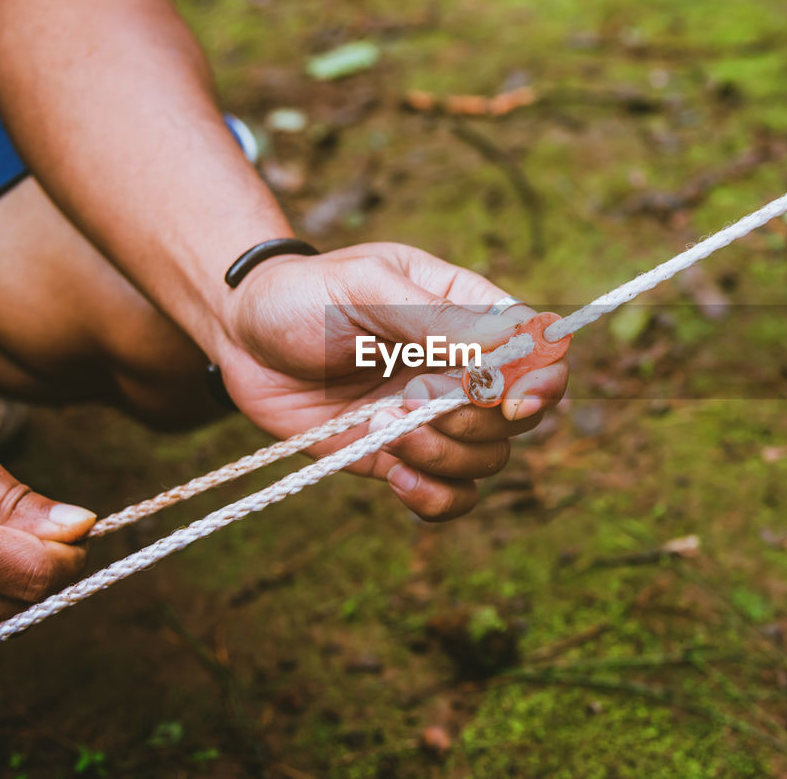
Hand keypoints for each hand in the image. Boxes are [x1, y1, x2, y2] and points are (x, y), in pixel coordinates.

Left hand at [212, 243, 568, 520]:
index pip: (539, 349)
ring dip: (444, 456)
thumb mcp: (369, 289)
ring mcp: (435, 417)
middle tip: (413, 399)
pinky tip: (397, 478)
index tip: (514, 399)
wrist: (243, 336)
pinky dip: (436, 499)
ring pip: (488, 460)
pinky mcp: (402, 456)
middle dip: (474, 420)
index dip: (543, 379)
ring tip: (387, 426)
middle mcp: (462, 370)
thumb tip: (511, 342)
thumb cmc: (307, 295)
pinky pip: (452, 497)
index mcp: (468, 314)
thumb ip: (436, 318)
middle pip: (518, 415)